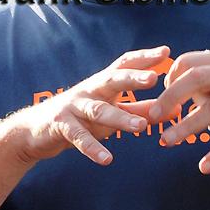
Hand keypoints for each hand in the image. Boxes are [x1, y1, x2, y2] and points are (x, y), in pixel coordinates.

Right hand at [12, 46, 169, 166]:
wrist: (34, 130)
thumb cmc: (79, 118)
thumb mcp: (111, 111)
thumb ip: (140, 110)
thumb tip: (174, 108)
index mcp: (102, 84)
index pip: (124, 65)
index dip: (144, 58)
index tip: (166, 51)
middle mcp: (89, 90)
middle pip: (111, 80)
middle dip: (132, 78)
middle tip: (153, 77)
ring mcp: (73, 107)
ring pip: (98, 111)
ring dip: (120, 118)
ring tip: (141, 127)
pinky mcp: (61, 126)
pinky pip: (78, 137)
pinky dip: (92, 148)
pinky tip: (107, 159)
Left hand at [148, 49, 209, 173]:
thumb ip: (205, 83)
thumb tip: (171, 96)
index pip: (187, 63)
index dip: (170, 79)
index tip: (161, 99)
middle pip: (194, 80)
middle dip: (170, 98)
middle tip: (152, 116)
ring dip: (186, 127)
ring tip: (167, 142)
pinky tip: (205, 166)